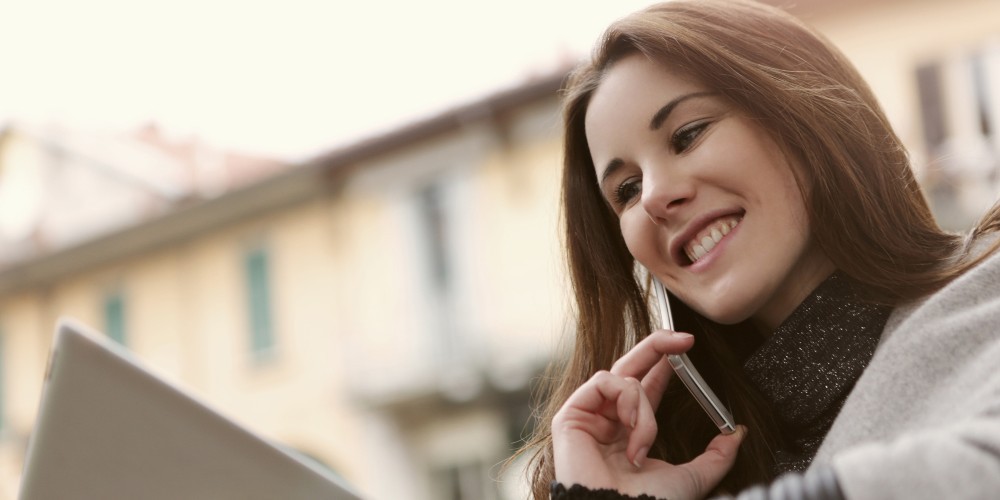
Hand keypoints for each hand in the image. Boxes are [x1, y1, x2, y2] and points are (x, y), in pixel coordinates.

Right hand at [551, 330, 746, 499]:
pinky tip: (629, 429)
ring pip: (622, 379)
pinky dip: (625, 400)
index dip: (664, 364)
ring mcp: (587, 417)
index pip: (646, 387)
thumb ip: (716, 456)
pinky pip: (604, 382)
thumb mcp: (693, 477)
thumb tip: (739, 433)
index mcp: (629, 433)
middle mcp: (606, 421)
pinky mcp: (570, 416)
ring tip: (644, 438)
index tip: (688, 346)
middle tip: (684, 339)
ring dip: (644, 403)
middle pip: (628, 368)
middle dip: (657, 347)